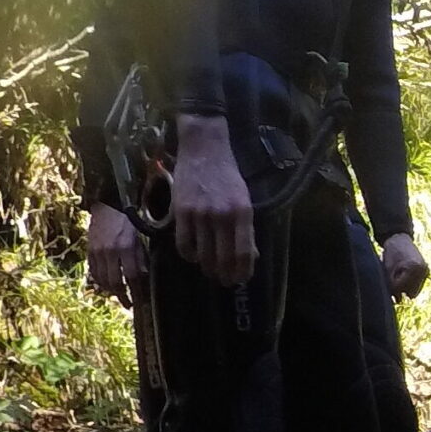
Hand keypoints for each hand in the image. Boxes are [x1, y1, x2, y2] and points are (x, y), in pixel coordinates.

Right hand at [85, 203, 146, 306]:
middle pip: (115, 282)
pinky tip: (106, 285)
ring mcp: (97, 252)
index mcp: (126, 247)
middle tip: (129, 304)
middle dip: (122, 296)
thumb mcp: (142, 236)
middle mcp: (110, 252)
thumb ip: (141, 257)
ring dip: (110, 291)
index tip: (140, 302)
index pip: (132, 277)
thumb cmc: (130, 220)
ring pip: (102, 279)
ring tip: (119, 296)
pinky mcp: (89, 250)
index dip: (136, 292)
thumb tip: (142, 277)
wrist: (108, 205)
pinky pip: (93, 271)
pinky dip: (100, 281)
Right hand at [171, 114, 256, 285]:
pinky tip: (193, 256)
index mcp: (243, 213)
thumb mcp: (245, 200)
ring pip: (202, 254)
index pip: (243, 253)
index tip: (240, 279)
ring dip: (207, 268)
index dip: (242, 271)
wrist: (204, 150)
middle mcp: (222, 216)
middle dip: (224, 275)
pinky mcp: (180, 212)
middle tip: (225, 281)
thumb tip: (250, 256)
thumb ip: (246, 227)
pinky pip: (183, 243)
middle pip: (222, 258)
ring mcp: (199, 214)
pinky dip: (189, 255)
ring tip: (210, 272)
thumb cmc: (228, 176)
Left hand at [380, 232, 429, 300]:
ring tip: (396, 281)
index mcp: (414, 267)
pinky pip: (417, 285)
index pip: (402, 287)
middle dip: (400, 292)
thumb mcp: (388, 268)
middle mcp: (423, 270)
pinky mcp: (425, 272)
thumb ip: (391, 284)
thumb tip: (396, 300)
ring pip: (414, 290)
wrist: (399, 239)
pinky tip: (402, 279)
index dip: (392, 289)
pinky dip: (409, 285)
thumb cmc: (392, 252)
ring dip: (405, 289)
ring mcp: (425, 271)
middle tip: (391, 286)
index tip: (385, 287)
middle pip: (411, 292)